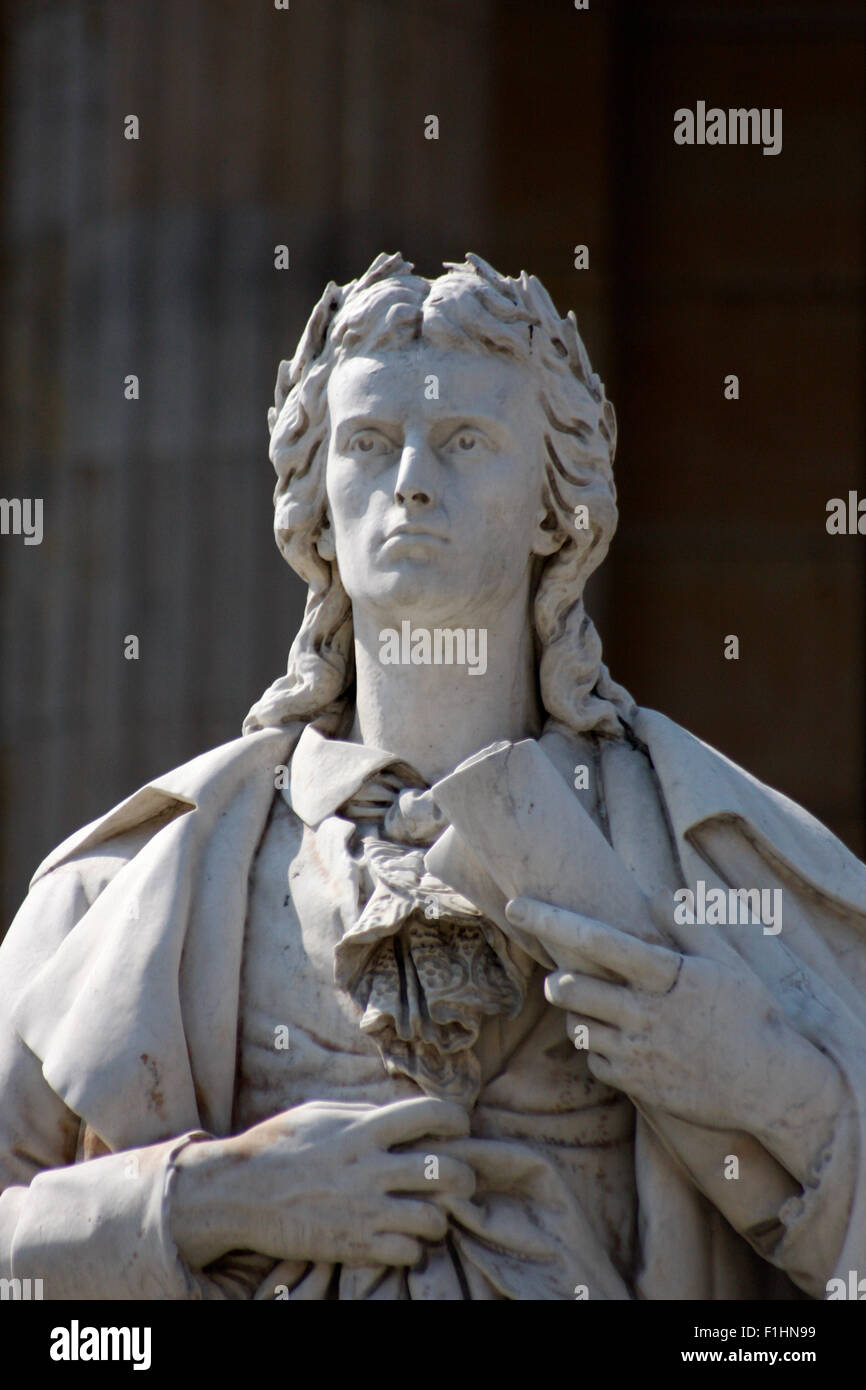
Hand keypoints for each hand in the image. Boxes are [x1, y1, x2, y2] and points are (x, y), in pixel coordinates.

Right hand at [170, 1097, 474, 1269]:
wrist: (239, 1192)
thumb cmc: (277, 1145)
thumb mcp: (319, 1113)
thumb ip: (361, 1112)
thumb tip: (396, 1113)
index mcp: (363, 1129)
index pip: (428, 1115)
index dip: (455, 1119)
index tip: (459, 1126)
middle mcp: (370, 1168)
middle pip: (444, 1171)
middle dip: (463, 1177)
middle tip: (461, 1180)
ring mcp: (364, 1209)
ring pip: (433, 1218)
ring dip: (440, 1217)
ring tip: (431, 1215)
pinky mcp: (354, 1244)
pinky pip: (408, 1252)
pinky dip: (414, 1248)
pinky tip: (404, 1239)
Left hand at [506, 896, 822, 1136]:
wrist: (769, 1084)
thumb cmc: (749, 1014)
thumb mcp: (726, 963)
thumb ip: (687, 925)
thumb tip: (653, 893)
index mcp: (665, 975)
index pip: (597, 939)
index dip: (552, 920)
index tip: (515, 906)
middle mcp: (646, 1012)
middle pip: (570, 988)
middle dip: (557, 980)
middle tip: (563, 978)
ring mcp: (639, 1051)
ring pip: (577, 1026)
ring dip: (576, 1015)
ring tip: (599, 1011)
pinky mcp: (637, 1084)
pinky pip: (594, 1061)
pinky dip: (597, 1050)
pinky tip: (620, 1042)